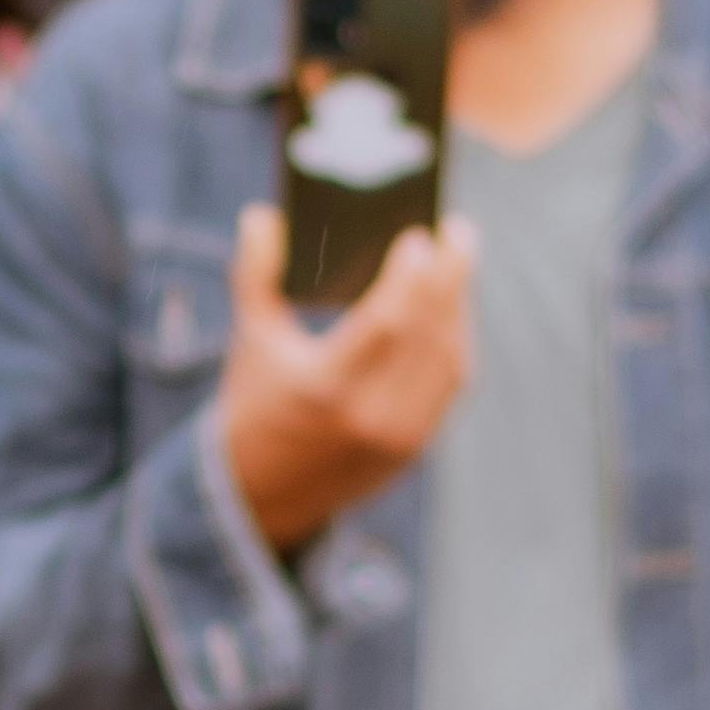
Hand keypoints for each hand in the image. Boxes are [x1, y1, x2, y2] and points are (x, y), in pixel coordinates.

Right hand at [213, 198, 476, 558]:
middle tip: (458, 232)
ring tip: (457, 262)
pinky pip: (451, 384)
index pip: (389, 322)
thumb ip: (256, 274)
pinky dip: (457, 340)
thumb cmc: (256, 403)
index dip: (412, 276)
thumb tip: (261, 216)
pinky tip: (453, 307)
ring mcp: (399, 437)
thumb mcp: (251, 339)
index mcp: (324, 387)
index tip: (420, 234)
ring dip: (459, 306)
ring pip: (450, 358)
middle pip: (429, 334)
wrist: (263, 494)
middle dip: (450, 277)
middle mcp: (369, 417)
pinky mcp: (415, 447)